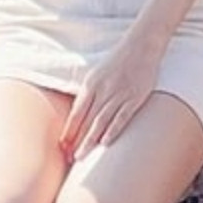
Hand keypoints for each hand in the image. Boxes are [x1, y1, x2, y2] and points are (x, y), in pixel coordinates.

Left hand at [61, 31, 163, 161]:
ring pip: (101, 122)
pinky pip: (121, 118)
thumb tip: (79, 116)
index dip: (68, 131)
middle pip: (86, 120)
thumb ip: (89, 94)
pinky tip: (105, 143)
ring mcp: (119, 94)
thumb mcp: (98, 74)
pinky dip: (112, 131)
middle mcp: (103, 90)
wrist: (141, 45)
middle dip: (76, 141)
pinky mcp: (135, 97)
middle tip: (69, 158)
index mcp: (91, 84)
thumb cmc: (118, 61)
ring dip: (90, 141)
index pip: (76, 113)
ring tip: (81, 156)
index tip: (62, 147)